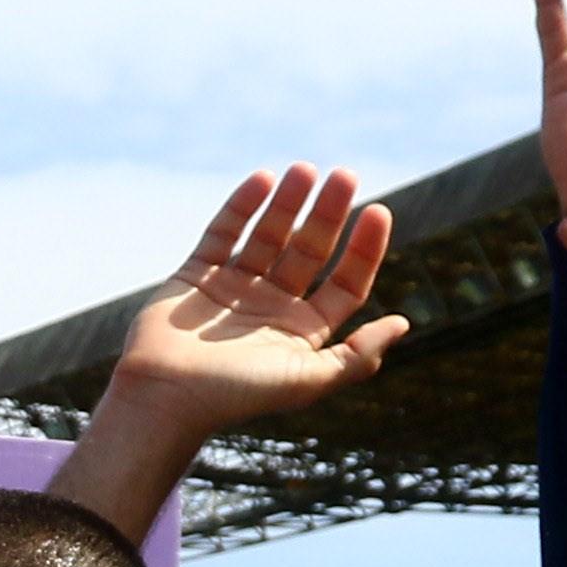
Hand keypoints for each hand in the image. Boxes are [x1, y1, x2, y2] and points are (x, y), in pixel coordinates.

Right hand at [92, 165, 403, 441]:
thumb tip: (403, 323)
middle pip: (310, 250)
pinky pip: (223, 232)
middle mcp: (271, 306)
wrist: (163, 396)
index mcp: (301, 331)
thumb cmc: (235, 395)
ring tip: (304, 169)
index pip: (344, 283)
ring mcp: (233, 287)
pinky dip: (241, 205)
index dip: (364, 248)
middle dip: (329, 213)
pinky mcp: (195, 274)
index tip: (376, 211)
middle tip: (345, 176)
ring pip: (268, 235)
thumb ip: (357, 356)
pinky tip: (263, 179)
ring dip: (288, 202)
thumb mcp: (307, 381)